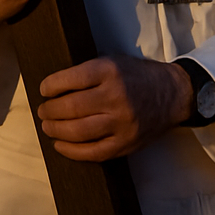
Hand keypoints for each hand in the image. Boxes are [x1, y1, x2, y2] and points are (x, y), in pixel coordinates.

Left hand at [37, 55, 192, 160]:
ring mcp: (122, 123)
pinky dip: (71, 151)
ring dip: (56, 130)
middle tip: (43, 111)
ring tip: (48, 126)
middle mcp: (116, 97)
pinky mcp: (126, 143)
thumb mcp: (113, 62)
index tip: (43, 89)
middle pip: (71, 107)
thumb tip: (54, 87)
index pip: (71, 79)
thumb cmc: (137, 76)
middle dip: (50, 111)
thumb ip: (87, 72)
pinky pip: (93, 152)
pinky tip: (60, 144)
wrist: (172, 94)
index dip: (51, 86)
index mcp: (110, 72)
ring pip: (79, 131)